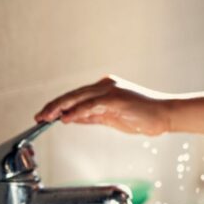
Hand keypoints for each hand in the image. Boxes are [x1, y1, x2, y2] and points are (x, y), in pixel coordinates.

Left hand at [33, 76, 170, 134]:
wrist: (164, 115)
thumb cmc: (142, 116)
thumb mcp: (111, 117)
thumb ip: (92, 116)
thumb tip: (71, 118)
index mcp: (104, 88)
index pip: (75, 96)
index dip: (58, 106)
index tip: (44, 116)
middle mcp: (105, 85)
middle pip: (73, 95)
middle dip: (53, 106)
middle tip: (38, 117)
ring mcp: (111, 90)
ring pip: (79, 97)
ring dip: (60, 108)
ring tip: (46, 117)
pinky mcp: (117, 98)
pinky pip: (92, 105)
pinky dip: (78, 111)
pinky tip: (66, 118)